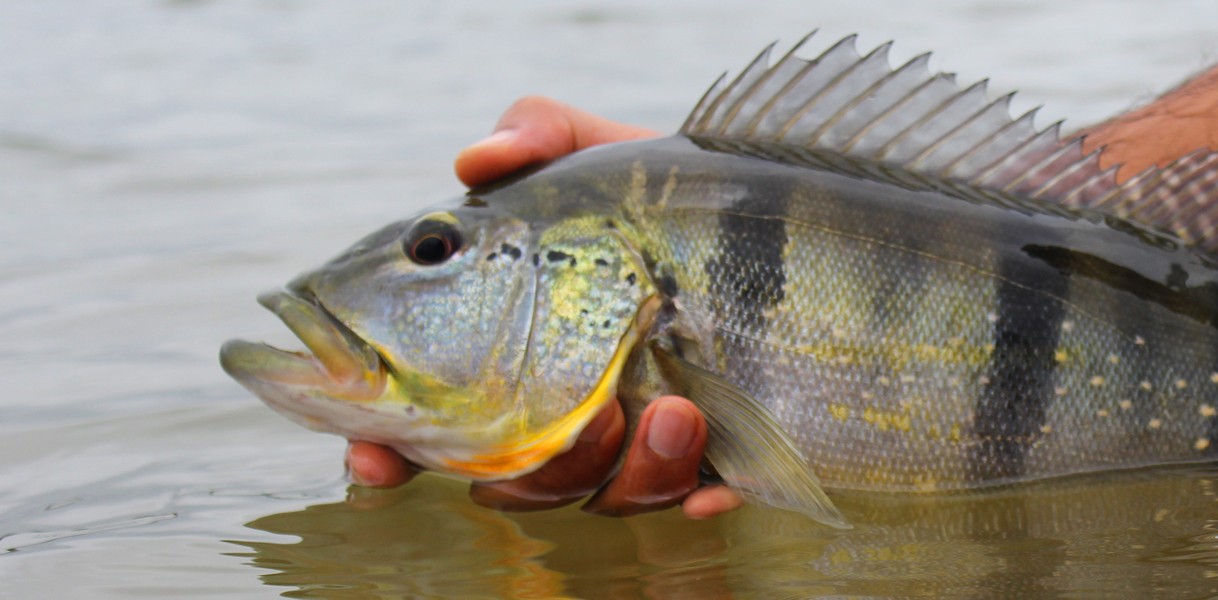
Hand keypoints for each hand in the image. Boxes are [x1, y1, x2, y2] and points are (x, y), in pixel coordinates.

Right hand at [347, 97, 742, 518]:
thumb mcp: (597, 146)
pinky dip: (702, 497)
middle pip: (518, 482)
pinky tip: (717, 488)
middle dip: (542, 469)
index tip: (376, 455)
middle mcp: (561, 408)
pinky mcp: (714, 455)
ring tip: (678, 409)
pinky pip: (698, 501)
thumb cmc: (660, 187)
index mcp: (501, 351)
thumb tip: (475, 159)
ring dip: (635, 470)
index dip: (384, 449)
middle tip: (593, 417)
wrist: (775, 216)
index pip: (417, 421)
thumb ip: (534, 135)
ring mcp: (636, 437)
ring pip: (609, 496)